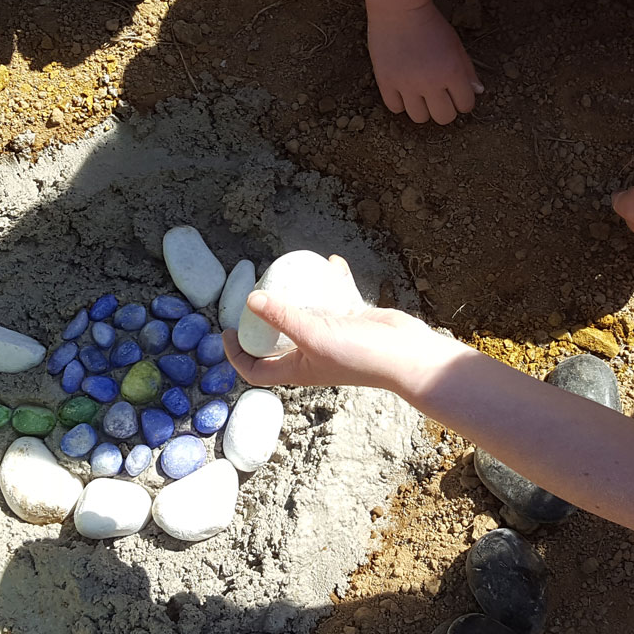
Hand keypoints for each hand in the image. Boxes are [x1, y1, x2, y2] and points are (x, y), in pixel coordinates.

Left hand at [226, 284, 466, 395]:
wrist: (406, 355)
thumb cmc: (358, 354)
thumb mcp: (313, 334)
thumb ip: (282, 316)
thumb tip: (250, 300)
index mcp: (297, 368)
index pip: (256, 369)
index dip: (237, 355)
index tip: (228, 331)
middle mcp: (311, 354)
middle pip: (277, 339)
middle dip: (264, 318)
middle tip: (256, 294)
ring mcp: (333, 336)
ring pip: (307, 314)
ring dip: (297, 296)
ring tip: (287, 275)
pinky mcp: (352, 320)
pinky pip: (336, 298)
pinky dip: (332, 281)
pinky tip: (331, 263)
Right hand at [368, 3, 481, 123]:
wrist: (399, 9)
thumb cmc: (430, 25)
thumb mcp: (455, 45)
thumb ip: (467, 70)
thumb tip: (477, 92)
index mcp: (452, 71)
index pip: (465, 105)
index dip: (463, 100)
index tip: (456, 93)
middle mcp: (430, 81)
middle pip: (444, 118)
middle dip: (445, 110)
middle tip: (440, 98)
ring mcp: (406, 83)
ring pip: (419, 118)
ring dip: (423, 109)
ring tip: (421, 95)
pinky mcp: (385, 81)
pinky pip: (395, 108)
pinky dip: (401, 103)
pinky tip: (403, 91)